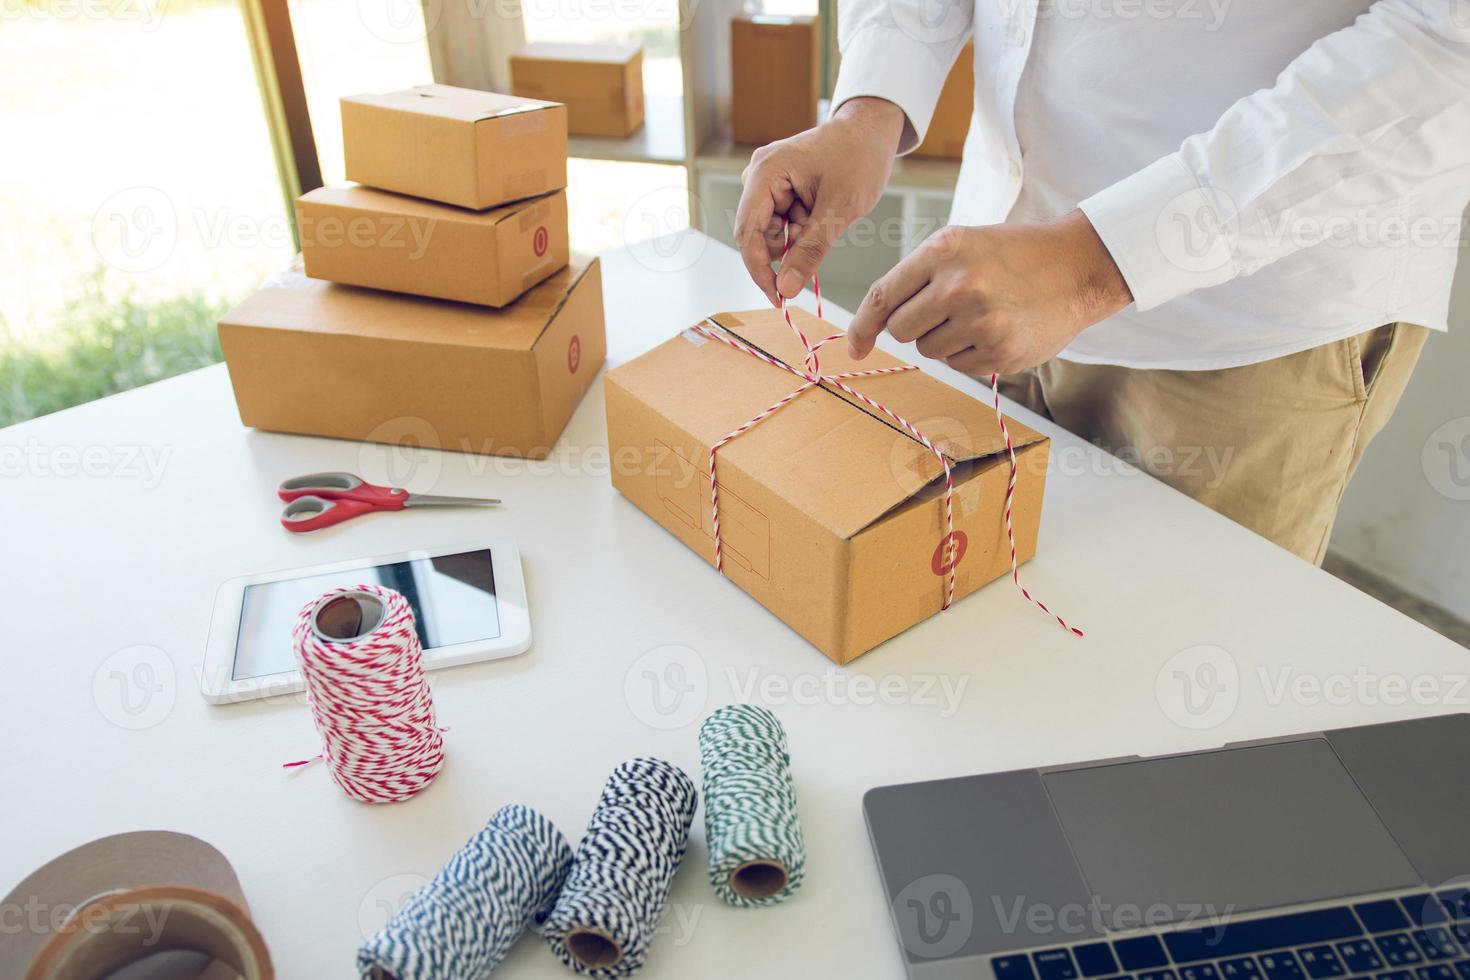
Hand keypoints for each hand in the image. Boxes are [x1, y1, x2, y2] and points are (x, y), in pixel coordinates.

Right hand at [735, 98, 905, 304]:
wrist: (872, 131)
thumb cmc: (859, 158)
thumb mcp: (839, 210)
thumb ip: (810, 251)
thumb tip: (786, 289)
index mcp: (766, 172)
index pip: (747, 232)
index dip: (759, 270)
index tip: (778, 298)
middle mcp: (758, 175)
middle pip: (758, 234)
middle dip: (787, 250)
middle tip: (820, 247)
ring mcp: (767, 181)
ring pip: (772, 232)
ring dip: (798, 238)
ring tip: (827, 217)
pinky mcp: (778, 188)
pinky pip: (782, 223)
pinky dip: (802, 229)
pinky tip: (822, 214)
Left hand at [846, 211, 1133, 374]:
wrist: (1077, 267)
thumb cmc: (1012, 255)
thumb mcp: (962, 244)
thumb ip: (917, 276)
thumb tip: (874, 324)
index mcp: (943, 250)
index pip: (882, 297)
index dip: (861, 326)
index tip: (854, 347)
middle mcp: (959, 286)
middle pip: (901, 329)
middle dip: (914, 325)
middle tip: (946, 309)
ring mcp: (981, 322)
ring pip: (928, 350)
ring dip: (943, 339)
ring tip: (978, 314)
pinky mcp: (1000, 352)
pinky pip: (958, 365)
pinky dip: (969, 353)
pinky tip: (995, 329)